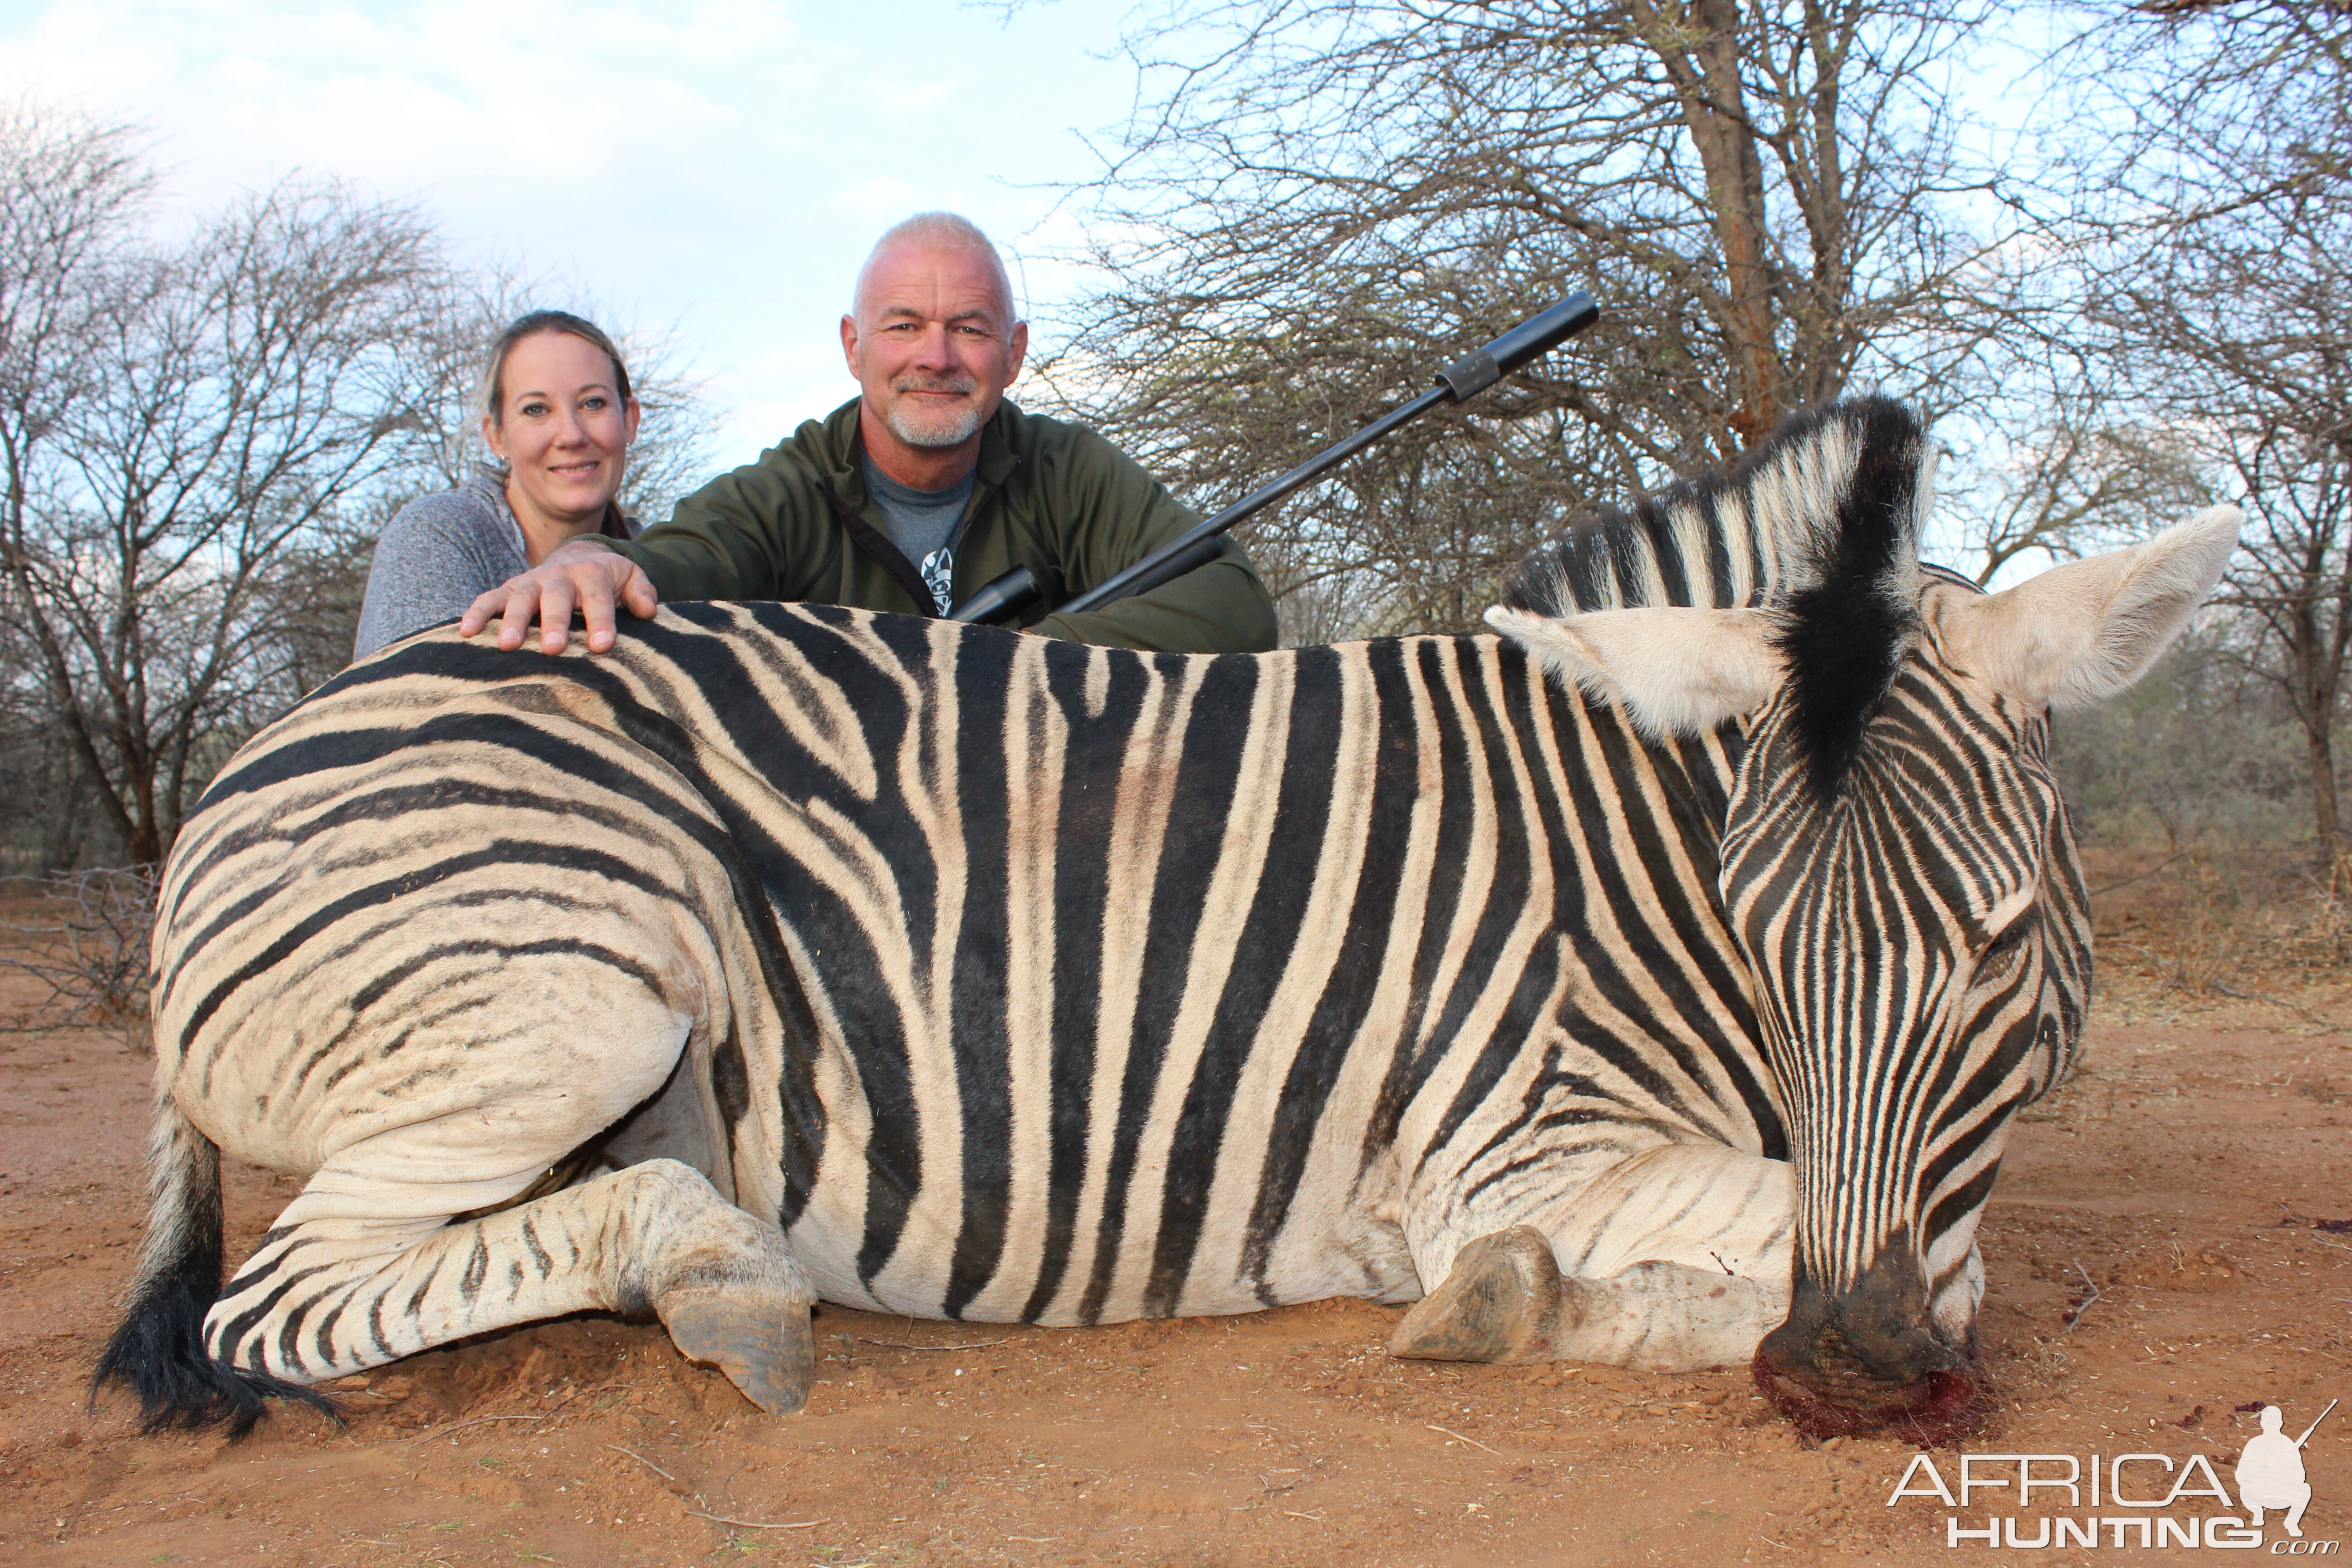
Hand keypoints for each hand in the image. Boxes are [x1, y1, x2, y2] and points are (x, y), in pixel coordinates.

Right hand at [458, 538, 659, 653]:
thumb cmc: (608, 579)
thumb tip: (648, 610)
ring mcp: (531, 582)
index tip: (602, 646)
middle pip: (556, 598)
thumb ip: (641, 592)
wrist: (579, 556)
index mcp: (592, 574)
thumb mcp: (631, 578)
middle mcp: (559, 576)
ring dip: (513, 622)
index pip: (599, 599)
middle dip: (554, 622)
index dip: (601, 621)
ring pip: (520, 599)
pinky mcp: (509, 589)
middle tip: (553, 648)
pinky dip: (478, 612)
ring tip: (508, 646)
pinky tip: (467, 632)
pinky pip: (490, 599)